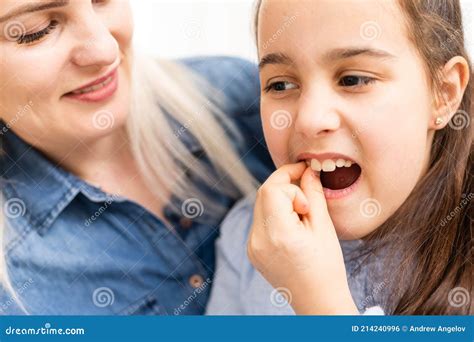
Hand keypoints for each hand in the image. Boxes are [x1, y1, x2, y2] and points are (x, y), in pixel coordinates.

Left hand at [247, 162, 357, 314]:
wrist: (317, 302)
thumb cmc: (327, 268)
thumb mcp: (324, 228)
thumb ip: (314, 195)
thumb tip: (308, 171)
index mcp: (278, 235)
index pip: (272, 189)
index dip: (289, 175)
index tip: (307, 177)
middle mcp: (258, 240)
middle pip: (263, 194)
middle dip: (284, 184)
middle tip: (306, 187)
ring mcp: (252, 247)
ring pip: (260, 205)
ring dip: (280, 198)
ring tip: (302, 213)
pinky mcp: (252, 251)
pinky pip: (259, 220)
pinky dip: (274, 213)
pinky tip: (293, 225)